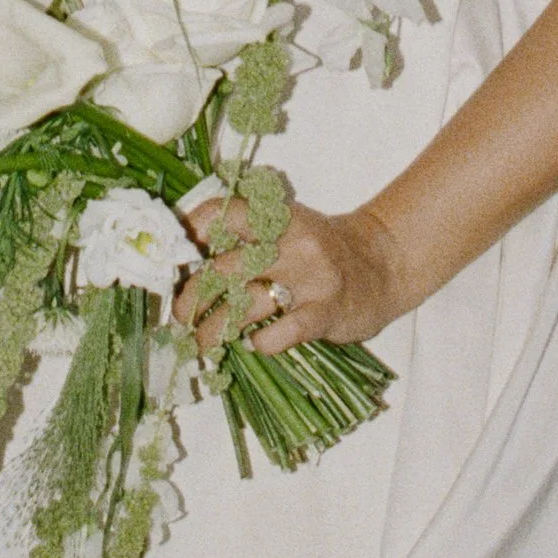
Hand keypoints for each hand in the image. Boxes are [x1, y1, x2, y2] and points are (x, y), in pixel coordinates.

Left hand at [175, 190, 402, 356]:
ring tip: (200, 342)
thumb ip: (248, 235)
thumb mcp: (288, 226)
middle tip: (180, 316)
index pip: (227, 213)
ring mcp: (310, 277)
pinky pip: (281, 332)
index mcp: (278, 217)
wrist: (382, 265)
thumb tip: (189, 257)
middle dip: (193, 298)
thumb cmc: (322, 249)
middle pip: (225, 269)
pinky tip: (254, 345)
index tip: (174, 256)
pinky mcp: (326, 311)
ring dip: (214, 329)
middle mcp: (291, 242)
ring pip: (245, 305)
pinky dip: (261, 343)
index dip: (193, 231)